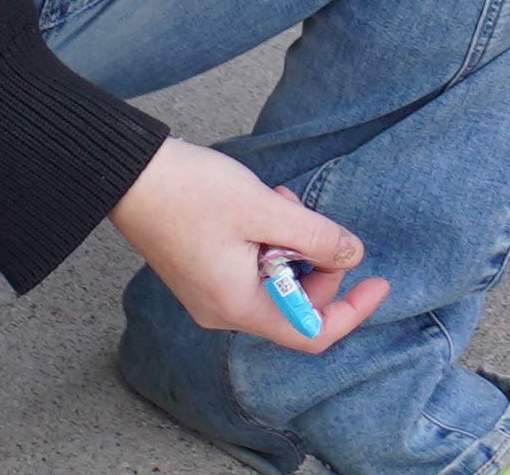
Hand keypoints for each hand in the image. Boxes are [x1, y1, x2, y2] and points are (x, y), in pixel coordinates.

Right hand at [110, 138, 387, 352]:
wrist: (130, 176)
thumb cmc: (191, 192)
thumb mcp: (267, 210)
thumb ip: (317, 237)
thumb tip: (353, 255)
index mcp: (238, 306)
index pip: (312, 333)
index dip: (352, 310)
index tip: (379, 280)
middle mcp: (223, 311)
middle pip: (296, 303)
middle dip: (316, 260)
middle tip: (306, 213)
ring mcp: (210, 293)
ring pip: (277, 281)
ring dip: (292, 242)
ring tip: (279, 200)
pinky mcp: (204, 273)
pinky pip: (254, 268)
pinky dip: (271, 239)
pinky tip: (264, 204)